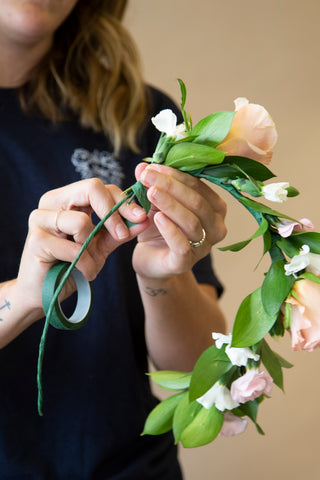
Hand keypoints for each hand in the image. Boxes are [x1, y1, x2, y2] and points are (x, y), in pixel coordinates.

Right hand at [16, 178, 148, 312]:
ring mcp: (40, 219)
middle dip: (113, 212)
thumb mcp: (101, 246)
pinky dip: (86, 264)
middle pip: (91, 188)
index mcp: (67, 198)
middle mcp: (51, 202)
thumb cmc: (72, 266)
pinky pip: (74, 248)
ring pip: (82, 220)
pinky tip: (83, 273)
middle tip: (123, 235)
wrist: (46, 293)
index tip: (141, 217)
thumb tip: (145, 220)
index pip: (99, 187)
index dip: (122, 201)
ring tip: (91, 263)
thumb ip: (120, 232)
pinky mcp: (36, 240)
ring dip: (93, 248)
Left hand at [132, 163, 226, 279]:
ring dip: (170, 205)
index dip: (176, 175)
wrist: (150, 258)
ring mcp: (204, 247)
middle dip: (171, 187)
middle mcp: (216, 228)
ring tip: (150, 192)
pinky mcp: (186, 263)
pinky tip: (156, 218)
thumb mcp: (157, 202)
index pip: (198, 187)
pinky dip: (170, 230)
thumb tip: (142, 166)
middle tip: (148, 176)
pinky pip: (182, 246)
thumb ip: (153, 184)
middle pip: (197, 202)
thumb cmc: (160, 227)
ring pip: (191, 222)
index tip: (153, 167)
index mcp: (215, 208)